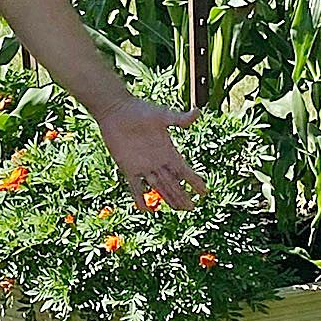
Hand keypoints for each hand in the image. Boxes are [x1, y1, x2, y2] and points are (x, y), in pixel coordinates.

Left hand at [97, 97, 203, 212]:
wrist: (116, 111)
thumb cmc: (140, 110)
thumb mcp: (162, 116)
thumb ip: (179, 119)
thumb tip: (198, 112)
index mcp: (168, 151)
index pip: (184, 171)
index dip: (194, 182)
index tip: (204, 192)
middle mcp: (157, 161)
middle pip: (173, 183)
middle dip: (183, 196)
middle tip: (192, 208)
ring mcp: (143, 167)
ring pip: (159, 188)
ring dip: (168, 199)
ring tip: (178, 210)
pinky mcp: (128, 168)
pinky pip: (135, 187)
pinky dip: (140, 199)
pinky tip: (146, 210)